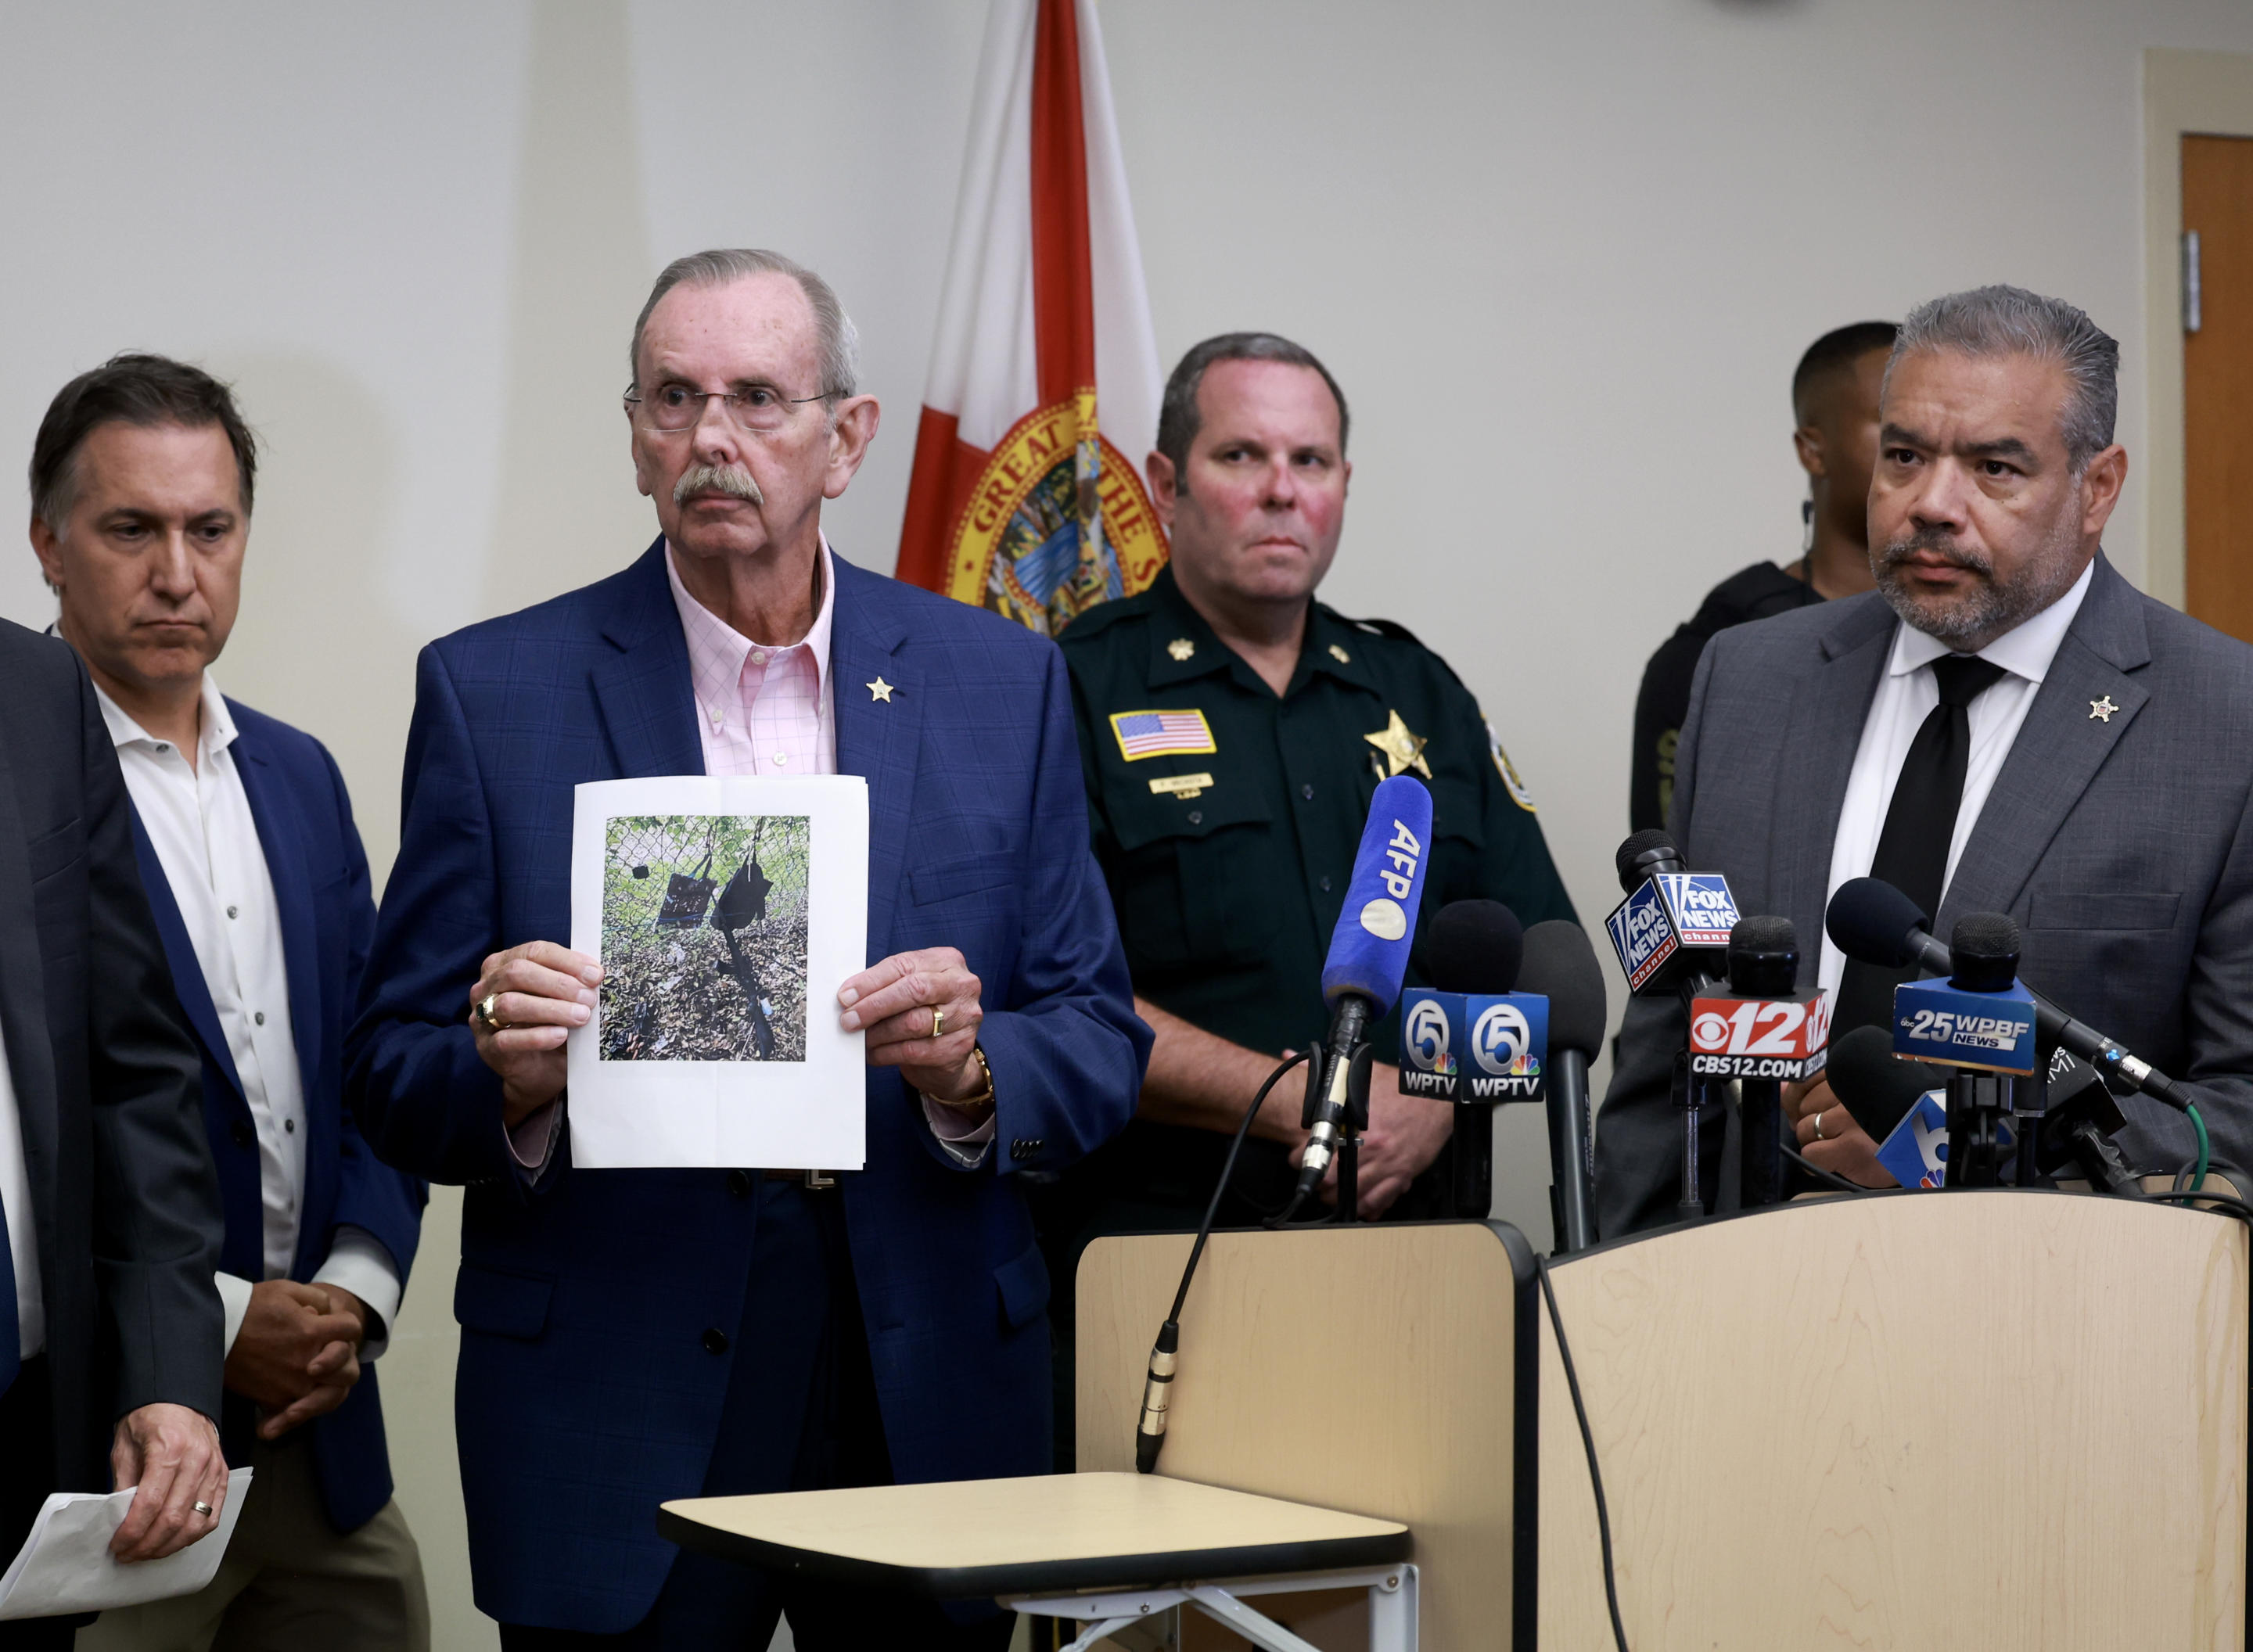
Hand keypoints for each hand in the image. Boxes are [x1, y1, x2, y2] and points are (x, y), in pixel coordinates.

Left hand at [108, 1404, 225, 1561]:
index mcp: (169, 1449)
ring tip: (148, 1552)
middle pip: (174, 1518)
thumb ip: (124, 1486)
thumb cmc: (148, 1421)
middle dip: (147, 1545)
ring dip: (170, 1545)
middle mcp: (197, 1459)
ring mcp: (215, 1468)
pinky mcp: (223, 1476)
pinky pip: (213, 1516)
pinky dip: (194, 1535)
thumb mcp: (124, 1449)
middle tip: (129, 1555)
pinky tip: (174, 1540)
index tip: (117, 1546)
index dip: (131, 1532)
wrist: (178, 1399)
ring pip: (196, 1523)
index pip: (150, 1503)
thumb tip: (121, 1523)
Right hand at [223, 1280, 362, 1437]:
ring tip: (319, 1383)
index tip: (336, 1324)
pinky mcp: (273, 1400)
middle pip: (348, 1372)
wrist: (213, 1330)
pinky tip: (295, 1408)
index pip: (351, 1329)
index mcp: (313, 1332)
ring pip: (329, 1397)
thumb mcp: (287, 1290)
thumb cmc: (251, 1307)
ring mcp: (292, 1385)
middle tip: (330, 1356)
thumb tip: (328, 1314)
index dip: (347, 1324)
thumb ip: (318, 1300)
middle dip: (345, 1362)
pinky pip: (296, 1413)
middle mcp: (307, 1363)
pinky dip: (298, 1413)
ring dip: (329, 1389)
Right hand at [471, 941, 600, 1126]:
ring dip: (551, 1009)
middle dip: (559, 984)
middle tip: (589, 998)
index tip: (596, 975)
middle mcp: (487, 986)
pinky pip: (507, 1039)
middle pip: (517, 973)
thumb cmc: (552, 1023)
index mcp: (505, 964)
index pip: (534, 951)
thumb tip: (595, 973)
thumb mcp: (563, 997)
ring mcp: (482, 1017)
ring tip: (581, 1017)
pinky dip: (536, 1036)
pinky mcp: (486, 1047)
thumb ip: (573, 981)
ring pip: (510, 1004)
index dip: (567, 961)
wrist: (541, 1069)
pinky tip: (560, 1035)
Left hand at [838, 948, 987, 1107]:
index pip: (904, 965)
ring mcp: (965, 1016)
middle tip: (849, 1019)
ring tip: (861, 1038)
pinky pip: (914, 1050)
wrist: (949, 1050)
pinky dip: (887, 1053)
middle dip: (875, 1006)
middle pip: (914, 990)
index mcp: (947, 961)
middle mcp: (962, 985)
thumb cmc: (924, 1011)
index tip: (845, 996)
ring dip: (879, 1033)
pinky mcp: (959, 1046)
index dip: (871, 981)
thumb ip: (885, 984)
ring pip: (913, 1023)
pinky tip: (874, 1053)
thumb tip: (848, 996)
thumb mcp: (909, 987)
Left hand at [1287, 1062, 1449, 1216]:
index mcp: (1356, 1125)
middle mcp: (1371, 1150)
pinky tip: (1359, 1205)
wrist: (1438, 1099)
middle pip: (1333, 1182)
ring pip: (1354, 1197)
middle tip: (1315, 1180)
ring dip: (1339, 1199)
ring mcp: (1388, 1166)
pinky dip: (1367, 1208)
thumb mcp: (1359, 1074)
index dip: (1301, 1158)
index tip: (1297, 1158)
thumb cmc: (1398, 1087)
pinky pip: (1381, 1202)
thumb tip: (1287, 1055)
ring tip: (1332, 1194)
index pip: (1318, 1151)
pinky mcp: (1403, 1176)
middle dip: (1319, 1185)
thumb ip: (1322, 1071)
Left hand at [1785, 1074, 1894, 1188]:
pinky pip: (1810, 1153)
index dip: (1799, 1099)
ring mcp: (1849, 1119)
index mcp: (1851, 1076)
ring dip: (1814, 1142)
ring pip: (1803, 1130)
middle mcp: (1849, 1092)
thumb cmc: (1885, 1122)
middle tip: (1831, 1132)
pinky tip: (1839, 1159)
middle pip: (1800, 1107)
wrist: (1923, 1148)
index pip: (1802, 1081)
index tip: (1810, 1108)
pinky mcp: (1850, 1148)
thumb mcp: (1852, 1096)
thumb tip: (1782, 1088)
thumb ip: (1814, 1089)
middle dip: (1808, 1122)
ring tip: (1840, 1144)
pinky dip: (1818, 1160)